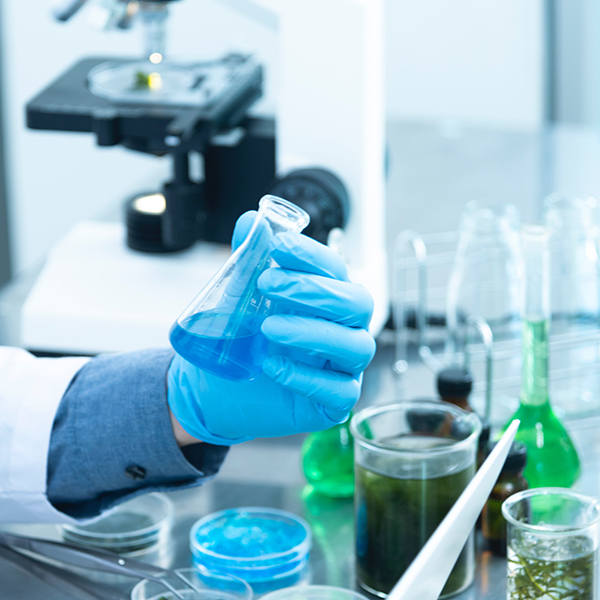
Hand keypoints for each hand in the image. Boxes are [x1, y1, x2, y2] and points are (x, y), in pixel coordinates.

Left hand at [167, 212, 375, 444]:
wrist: (217, 390)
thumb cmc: (241, 340)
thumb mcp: (239, 298)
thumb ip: (248, 260)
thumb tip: (251, 221)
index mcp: (327, 299)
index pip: (336, 269)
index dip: (311, 255)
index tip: (277, 245)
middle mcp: (344, 329)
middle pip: (357, 303)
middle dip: (313, 290)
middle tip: (267, 285)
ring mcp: (343, 368)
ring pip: (356, 346)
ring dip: (312, 332)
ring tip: (267, 328)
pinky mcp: (334, 403)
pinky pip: (339, 391)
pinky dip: (306, 376)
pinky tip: (272, 366)